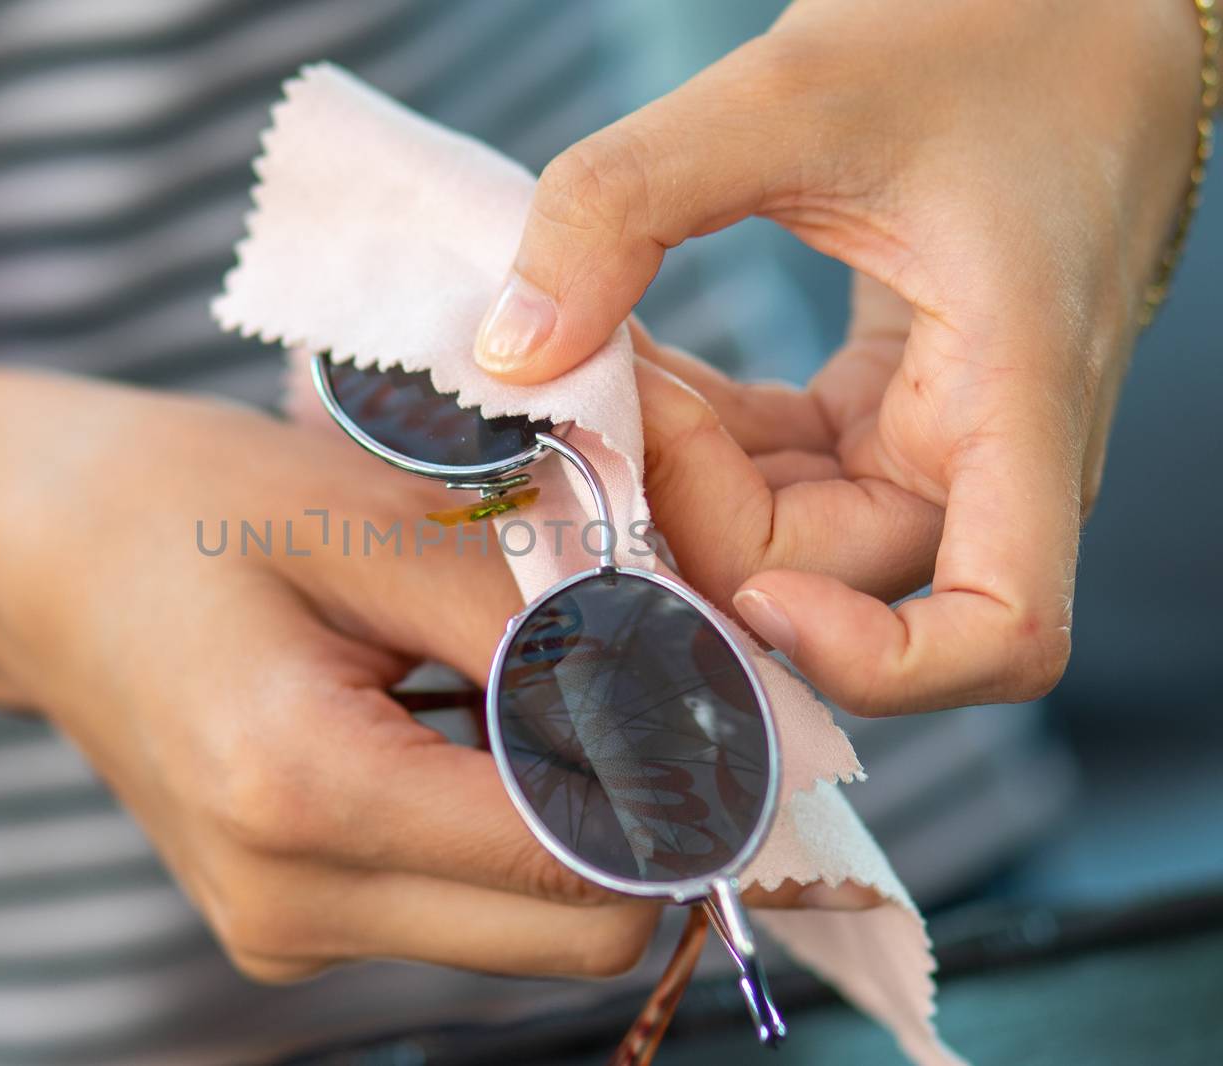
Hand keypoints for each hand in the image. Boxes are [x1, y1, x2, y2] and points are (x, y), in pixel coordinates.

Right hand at [0, 369, 670, 981]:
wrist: (29, 555)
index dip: (682, 782)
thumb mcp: (370, 521)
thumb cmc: (183, 504)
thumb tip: (694, 693)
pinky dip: (506, 825)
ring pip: (530, 929)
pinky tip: (465, 716)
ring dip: (578, 819)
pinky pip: (462, 907)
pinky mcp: (287, 924)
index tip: (714, 683)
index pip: (581, 863)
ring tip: (530, 679)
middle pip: (576, 931)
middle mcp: (291, 904)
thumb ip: (536, 617)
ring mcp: (284, 931)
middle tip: (640, 675)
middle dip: (646, 814)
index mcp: (301, 793)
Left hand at [472, 0, 1204, 714]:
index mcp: (1016, 401)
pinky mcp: (888, 411)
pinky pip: (780, 474)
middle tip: (599, 405)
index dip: (871, 661)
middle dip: (693, 521)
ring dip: (679, 481)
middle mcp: (986, 453)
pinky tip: (636, 360)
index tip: (745, 585)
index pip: (1000, 634)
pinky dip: (700, 442)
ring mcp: (935, 439)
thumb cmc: (982, 28)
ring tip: (603, 366)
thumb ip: (626, 206)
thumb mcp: (789, 97)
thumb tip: (513, 350)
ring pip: (788, 538)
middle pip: (831, 585)